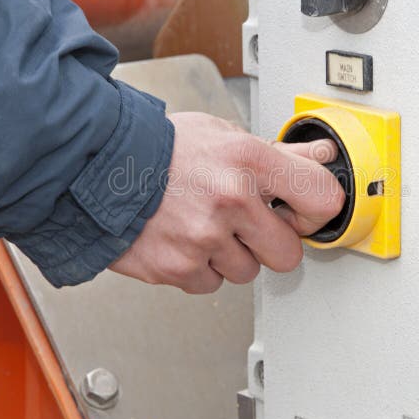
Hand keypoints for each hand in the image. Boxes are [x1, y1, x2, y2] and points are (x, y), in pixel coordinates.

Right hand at [108, 112, 344, 293]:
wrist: (96, 165)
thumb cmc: (159, 147)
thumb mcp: (223, 134)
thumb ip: (277, 154)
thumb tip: (321, 158)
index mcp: (249, 160)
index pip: (322, 198)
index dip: (316, 212)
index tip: (303, 213)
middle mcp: (230, 200)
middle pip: (287, 254)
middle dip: (271, 244)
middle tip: (248, 225)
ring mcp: (203, 238)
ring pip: (245, 272)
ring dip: (230, 256)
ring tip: (202, 224)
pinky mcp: (177, 267)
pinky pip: (209, 283)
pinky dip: (198, 268)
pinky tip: (182, 239)